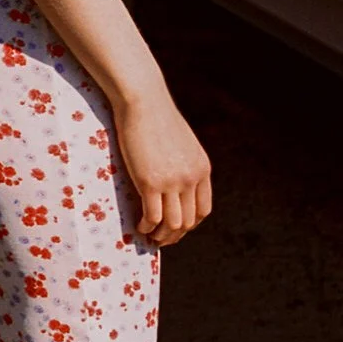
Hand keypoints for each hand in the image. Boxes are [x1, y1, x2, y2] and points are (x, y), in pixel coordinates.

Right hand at [115, 85, 211, 247]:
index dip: (189, 224)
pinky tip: (139, 227)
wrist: (144, 102)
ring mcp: (172, 182)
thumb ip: (183, 163)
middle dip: (174, 236)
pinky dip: (147, 227)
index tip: (176, 228)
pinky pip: (153, 217)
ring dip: (161, 236)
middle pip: (188, 221)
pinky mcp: (151, 182)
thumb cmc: (156, 118)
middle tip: (160, 240)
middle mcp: (191, 178)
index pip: (203, 210)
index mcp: (202, 169)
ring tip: (149, 237)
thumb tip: (174, 179)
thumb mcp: (181, 142)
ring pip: (173, 224)